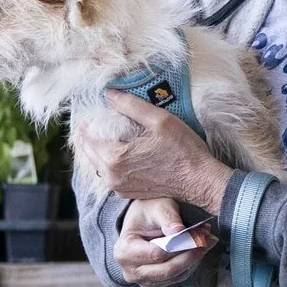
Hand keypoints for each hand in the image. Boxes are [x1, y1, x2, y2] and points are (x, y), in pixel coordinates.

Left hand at [83, 90, 233, 212]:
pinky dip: (109, 163)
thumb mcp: (160, 120)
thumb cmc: (184, 150)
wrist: (201, 181)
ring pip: (98, 165)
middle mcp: (112, 176)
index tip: (87, 115)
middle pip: (89, 153)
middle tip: (91, 124)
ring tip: (103, 137)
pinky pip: (110, 175)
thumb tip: (109, 94)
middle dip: (88, 138)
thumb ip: (131, 106)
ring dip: (98, 151)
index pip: (86, 139)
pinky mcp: (129, 193)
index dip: (85, 125)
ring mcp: (120, 187)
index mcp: (115, 157)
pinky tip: (118, 153)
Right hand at [113, 198, 211, 286]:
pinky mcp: (155, 282)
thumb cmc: (148, 212)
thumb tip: (178, 231)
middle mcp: (130, 270)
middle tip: (210, 239)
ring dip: (194, 259)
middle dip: (192, 255)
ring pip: (176, 275)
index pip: (158, 254)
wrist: (142, 220)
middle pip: (168, 269)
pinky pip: (178, 277)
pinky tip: (198, 250)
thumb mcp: (158, 207)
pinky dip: (190, 264)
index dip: (182, 245)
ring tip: (208, 241)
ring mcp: (142, 279)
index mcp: (124, 251)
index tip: (201, 234)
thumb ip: (168, 218)